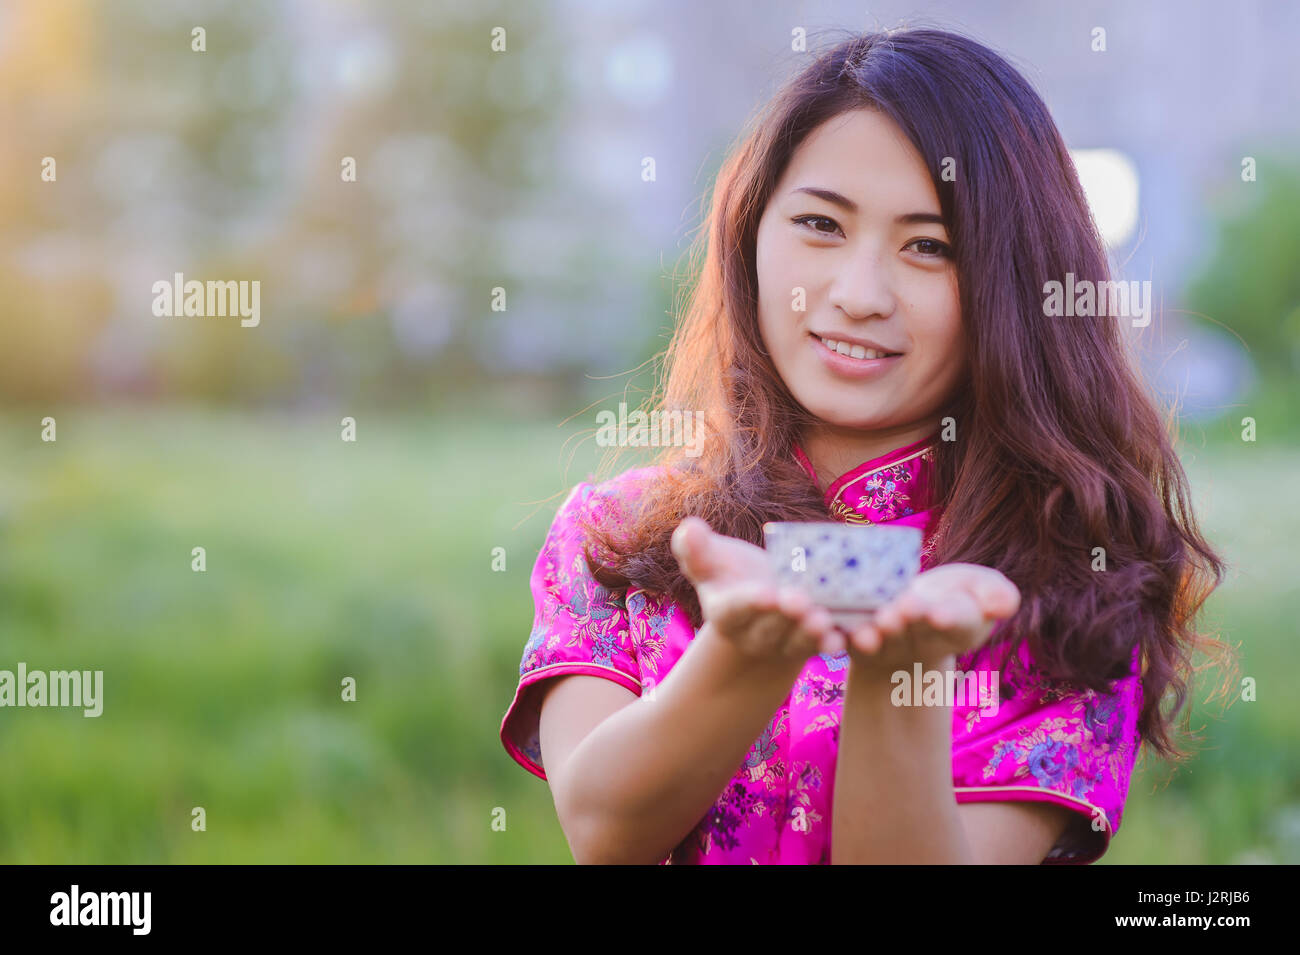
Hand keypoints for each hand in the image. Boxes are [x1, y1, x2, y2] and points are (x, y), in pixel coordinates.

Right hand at [670, 516, 844, 660]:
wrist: (761, 599)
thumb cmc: (731, 573)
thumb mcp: (710, 558)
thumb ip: (694, 548)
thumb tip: (689, 528)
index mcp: (727, 612)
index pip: (736, 609)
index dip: (751, 602)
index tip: (766, 594)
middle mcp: (754, 634)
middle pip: (771, 628)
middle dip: (787, 617)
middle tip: (802, 602)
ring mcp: (785, 643)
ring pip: (799, 641)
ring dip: (812, 634)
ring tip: (823, 621)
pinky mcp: (813, 643)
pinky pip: (824, 644)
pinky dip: (836, 641)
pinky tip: (846, 635)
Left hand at [843, 563, 1019, 672]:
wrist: (909, 616)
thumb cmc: (950, 597)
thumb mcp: (978, 588)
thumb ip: (994, 593)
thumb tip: (1004, 604)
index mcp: (957, 627)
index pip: (957, 623)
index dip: (949, 618)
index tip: (941, 612)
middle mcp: (921, 639)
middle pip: (915, 630)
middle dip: (909, 620)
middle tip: (904, 609)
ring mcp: (887, 643)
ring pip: (880, 639)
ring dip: (876, 633)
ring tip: (874, 622)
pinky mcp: (853, 643)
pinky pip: (844, 642)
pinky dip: (839, 638)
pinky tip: (832, 629)